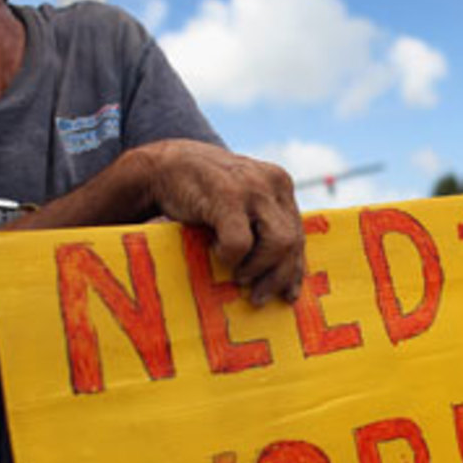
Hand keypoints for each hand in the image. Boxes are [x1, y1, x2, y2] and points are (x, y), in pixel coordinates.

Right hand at [137, 140, 304, 305]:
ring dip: (257, 268)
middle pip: (293, 242)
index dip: (295, 268)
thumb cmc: (202, 192)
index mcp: (280, 185)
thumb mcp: (241, 203)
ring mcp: (253, 188)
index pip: (298, 234)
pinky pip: (241, 243)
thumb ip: (262, 225)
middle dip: (278, 276)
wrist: (164, 165)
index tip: (289, 294)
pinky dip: (229, 256)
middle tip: (258, 297)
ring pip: (278, 244)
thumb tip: (281, 274)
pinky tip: (215, 250)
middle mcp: (273, 183)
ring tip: (237, 275)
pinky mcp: (228, 196)